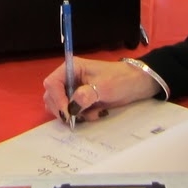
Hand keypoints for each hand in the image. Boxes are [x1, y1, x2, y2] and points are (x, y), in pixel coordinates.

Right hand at [40, 58, 158, 123]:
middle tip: (76, 118)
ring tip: (89, 114)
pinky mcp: (80, 101)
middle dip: (62, 109)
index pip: (52, 84)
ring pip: (59, 106)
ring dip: (72, 114)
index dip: (57, 99)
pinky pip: (71, 112)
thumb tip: (72, 107)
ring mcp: (73, 90)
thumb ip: (86, 95)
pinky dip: (80, 117)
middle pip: (51, 96)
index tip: (68, 113)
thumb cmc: (120, 80)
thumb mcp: (103, 87)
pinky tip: (95, 113)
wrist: (136, 85)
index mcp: (71, 68)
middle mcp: (69, 78)